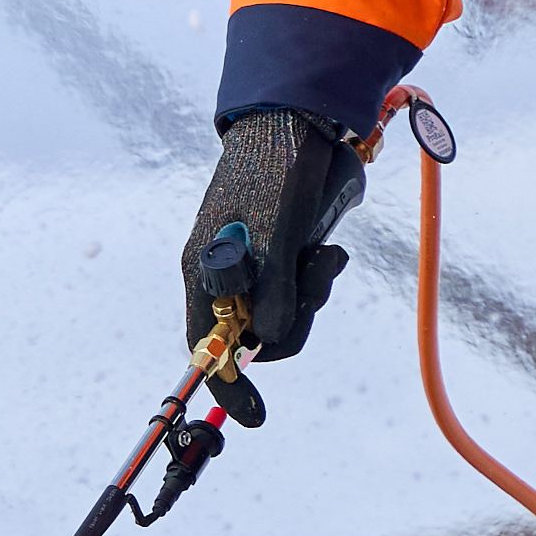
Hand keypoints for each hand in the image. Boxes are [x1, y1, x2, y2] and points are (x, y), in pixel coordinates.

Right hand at [184, 107, 369, 364]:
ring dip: (312, 294)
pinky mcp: (286, 256)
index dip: (228, 382)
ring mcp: (259, 266)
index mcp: (208, 270)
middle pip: (257, 336)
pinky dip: (320, 277)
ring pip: (287, 314)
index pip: (207, 345)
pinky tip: (328, 250)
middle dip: (292, 320)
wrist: (302, 121)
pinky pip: (304, 290)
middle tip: (314, 283)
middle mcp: (229, 275)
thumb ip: (272, 288)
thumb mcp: (274, 232)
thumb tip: (272, 339)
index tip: (255, 414)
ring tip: (322, 256)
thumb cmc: (275, 171)